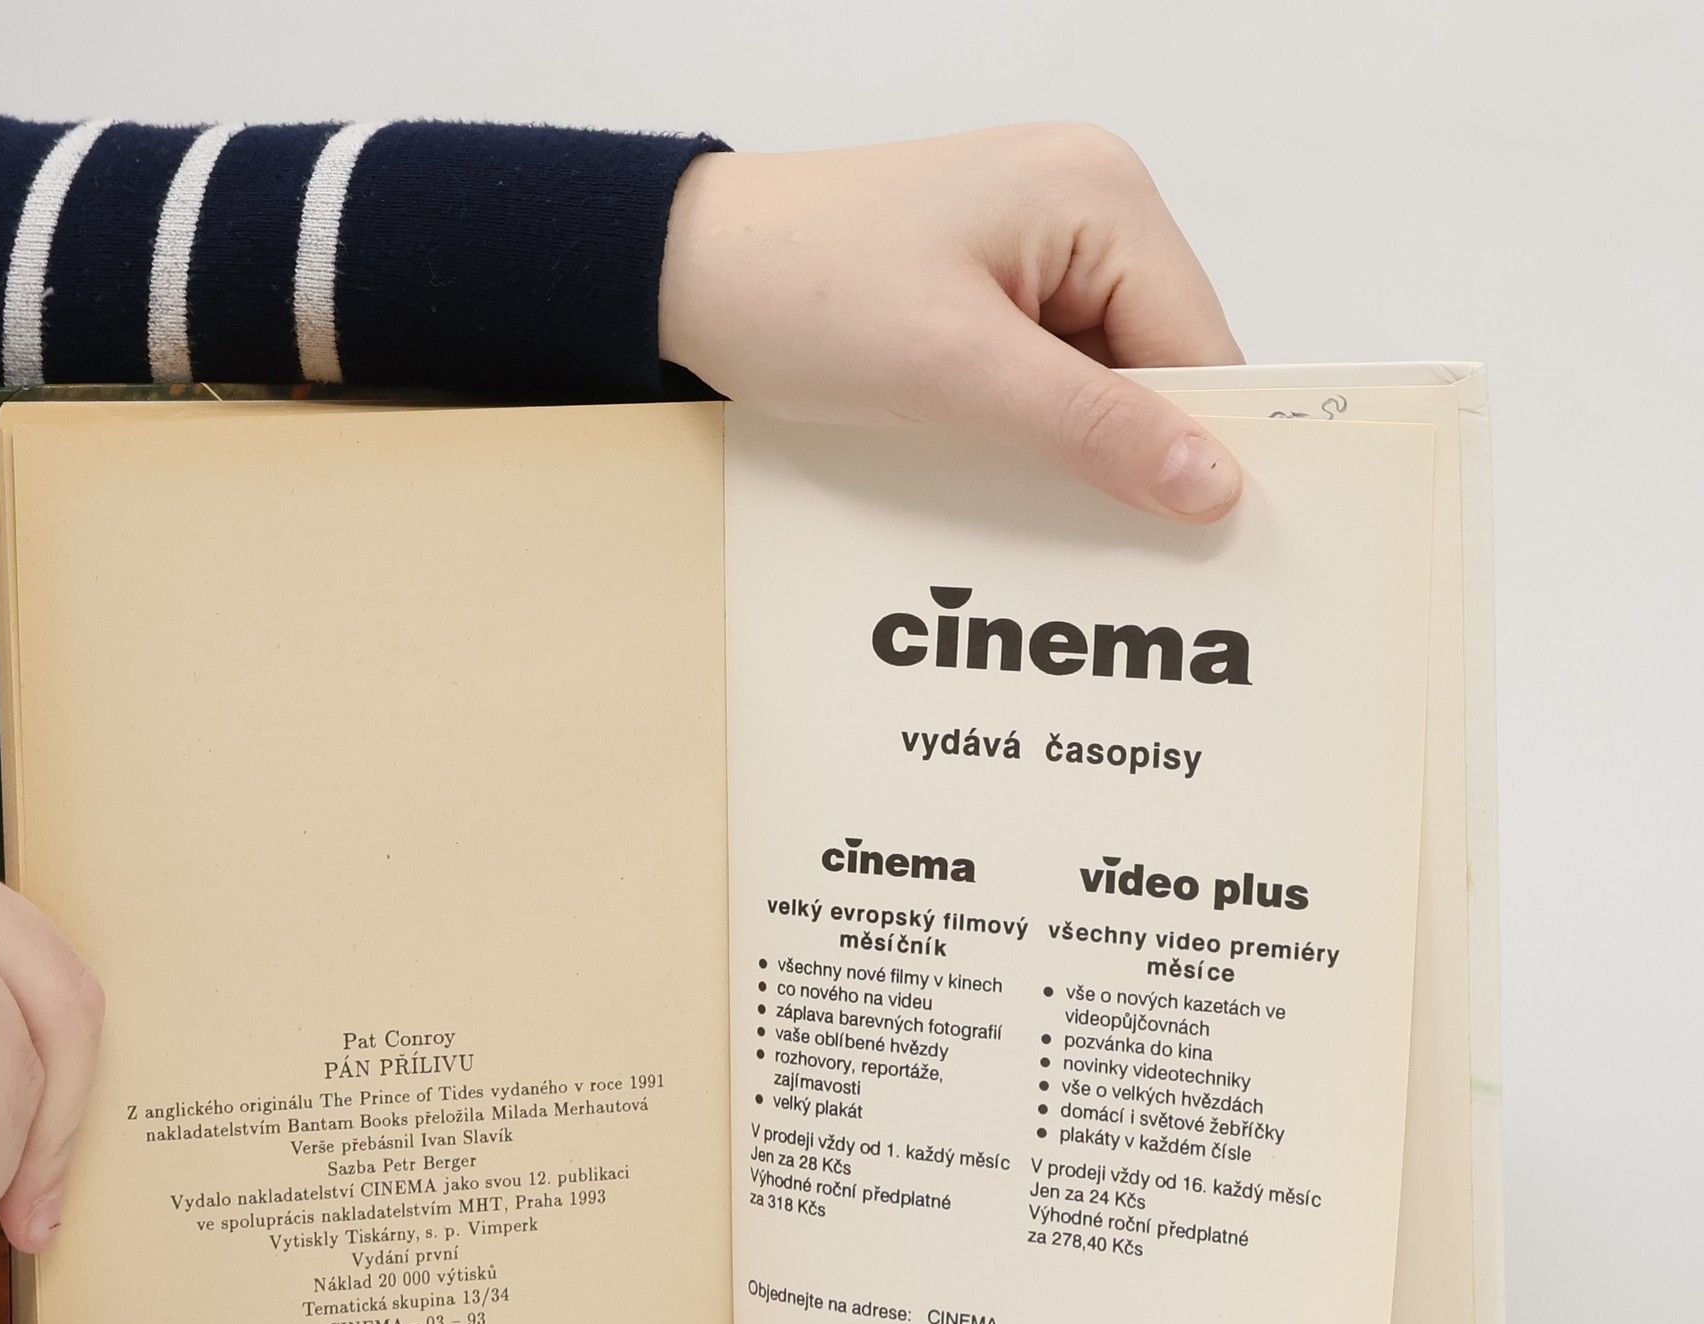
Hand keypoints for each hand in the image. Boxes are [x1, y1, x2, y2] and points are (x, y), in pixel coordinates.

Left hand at [660, 124, 1243, 520]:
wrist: (681, 275)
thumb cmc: (800, 293)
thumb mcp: (957, 372)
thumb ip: (1093, 427)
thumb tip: (1212, 484)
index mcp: (1100, 194)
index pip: (1202, 344)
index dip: (1201, 447)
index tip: (1198, 549)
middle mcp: (1084, 205)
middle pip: (1161, 364)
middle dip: (1137, 455)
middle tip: (1121, 559)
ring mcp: (1036, 247)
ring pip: (1104, 381)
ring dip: (1078, 453)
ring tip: (1047, 523)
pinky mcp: (989, 289)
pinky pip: (1047, 378)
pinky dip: (1033, 435)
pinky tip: (1005, 482)